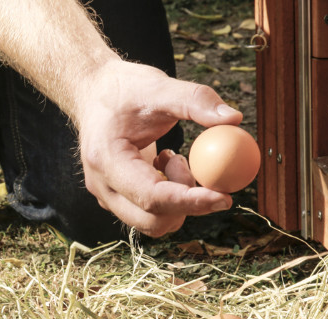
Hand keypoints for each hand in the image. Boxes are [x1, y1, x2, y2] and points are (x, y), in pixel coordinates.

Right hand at [76, 61, 243, 236]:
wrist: (94, 93)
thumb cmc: (123, 89)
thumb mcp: (159, 86)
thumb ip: (196, 100)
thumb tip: (233, 118)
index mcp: (106, 160)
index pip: (151, 197)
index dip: (190, 202)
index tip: (224, 197)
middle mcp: (102, 186)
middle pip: (152, 222)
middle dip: (186, 203)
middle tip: (196, 168)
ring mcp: (107, 196)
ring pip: (154, 223)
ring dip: (178, 200)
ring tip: (173, 159)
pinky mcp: (117, 199)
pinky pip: (151, 214)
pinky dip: (170, 198)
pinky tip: (164, 165)